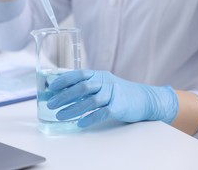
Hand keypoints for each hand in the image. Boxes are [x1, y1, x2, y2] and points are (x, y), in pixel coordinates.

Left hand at [47, 70, 178, 126]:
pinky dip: (90, 118)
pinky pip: (102, 113)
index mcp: (99, 75)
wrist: (146, 99)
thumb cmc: (119, 92)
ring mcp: (113, 94)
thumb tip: (62, 91)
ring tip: (60, 116)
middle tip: (51, 104)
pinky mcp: (119, 108)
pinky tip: (80, 123)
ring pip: (90, 101)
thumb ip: (86, 86)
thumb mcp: (103, 83)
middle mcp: (105, 82)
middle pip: (82, 87)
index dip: (64, 80)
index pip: (79, 74)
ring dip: (73, 109)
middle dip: (64, 96)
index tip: (51, 87)